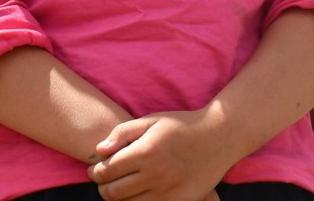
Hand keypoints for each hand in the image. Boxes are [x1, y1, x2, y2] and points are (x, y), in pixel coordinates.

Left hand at [90, 110, 236, 200]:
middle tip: (103, 181)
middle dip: (102, 187)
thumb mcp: (151, 120)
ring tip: (119, 186)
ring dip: (118, 198)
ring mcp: (167, 192)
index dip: (95, 172)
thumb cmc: (181, 126)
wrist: (218, 137)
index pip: (106, 171)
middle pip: (113, 192)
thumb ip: (122, 133)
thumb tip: (100, 150)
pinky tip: (138, 193)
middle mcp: (154, 175)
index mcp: (144, 152)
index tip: (95, 170)